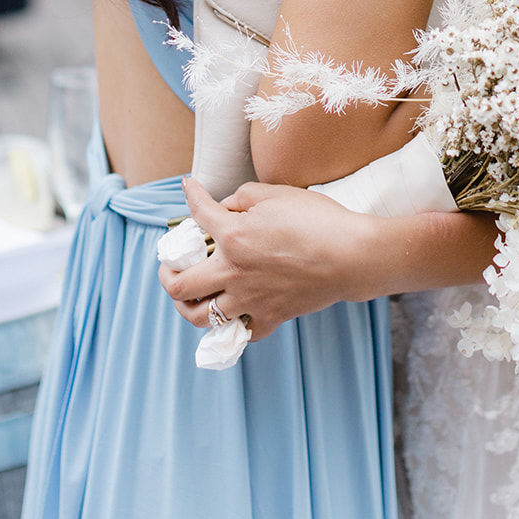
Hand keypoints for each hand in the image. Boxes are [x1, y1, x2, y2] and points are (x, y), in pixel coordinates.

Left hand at [159, 178, 376, 339]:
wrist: (352, 256)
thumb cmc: (318, 220)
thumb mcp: (276, 194)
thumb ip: (243, 197)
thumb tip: (226, 207)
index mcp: (233, 236)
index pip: (198, 213)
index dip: (190, 194)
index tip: (188, 187)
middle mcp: (233, 272)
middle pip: (179, 285)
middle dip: (166, 274)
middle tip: (170, 266)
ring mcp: (249, 300)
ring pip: (200, 317)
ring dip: (187, 306)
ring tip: (188, 296)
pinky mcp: (270, 318)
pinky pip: (239, 331)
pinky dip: (230, 324)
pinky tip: (230, 312)